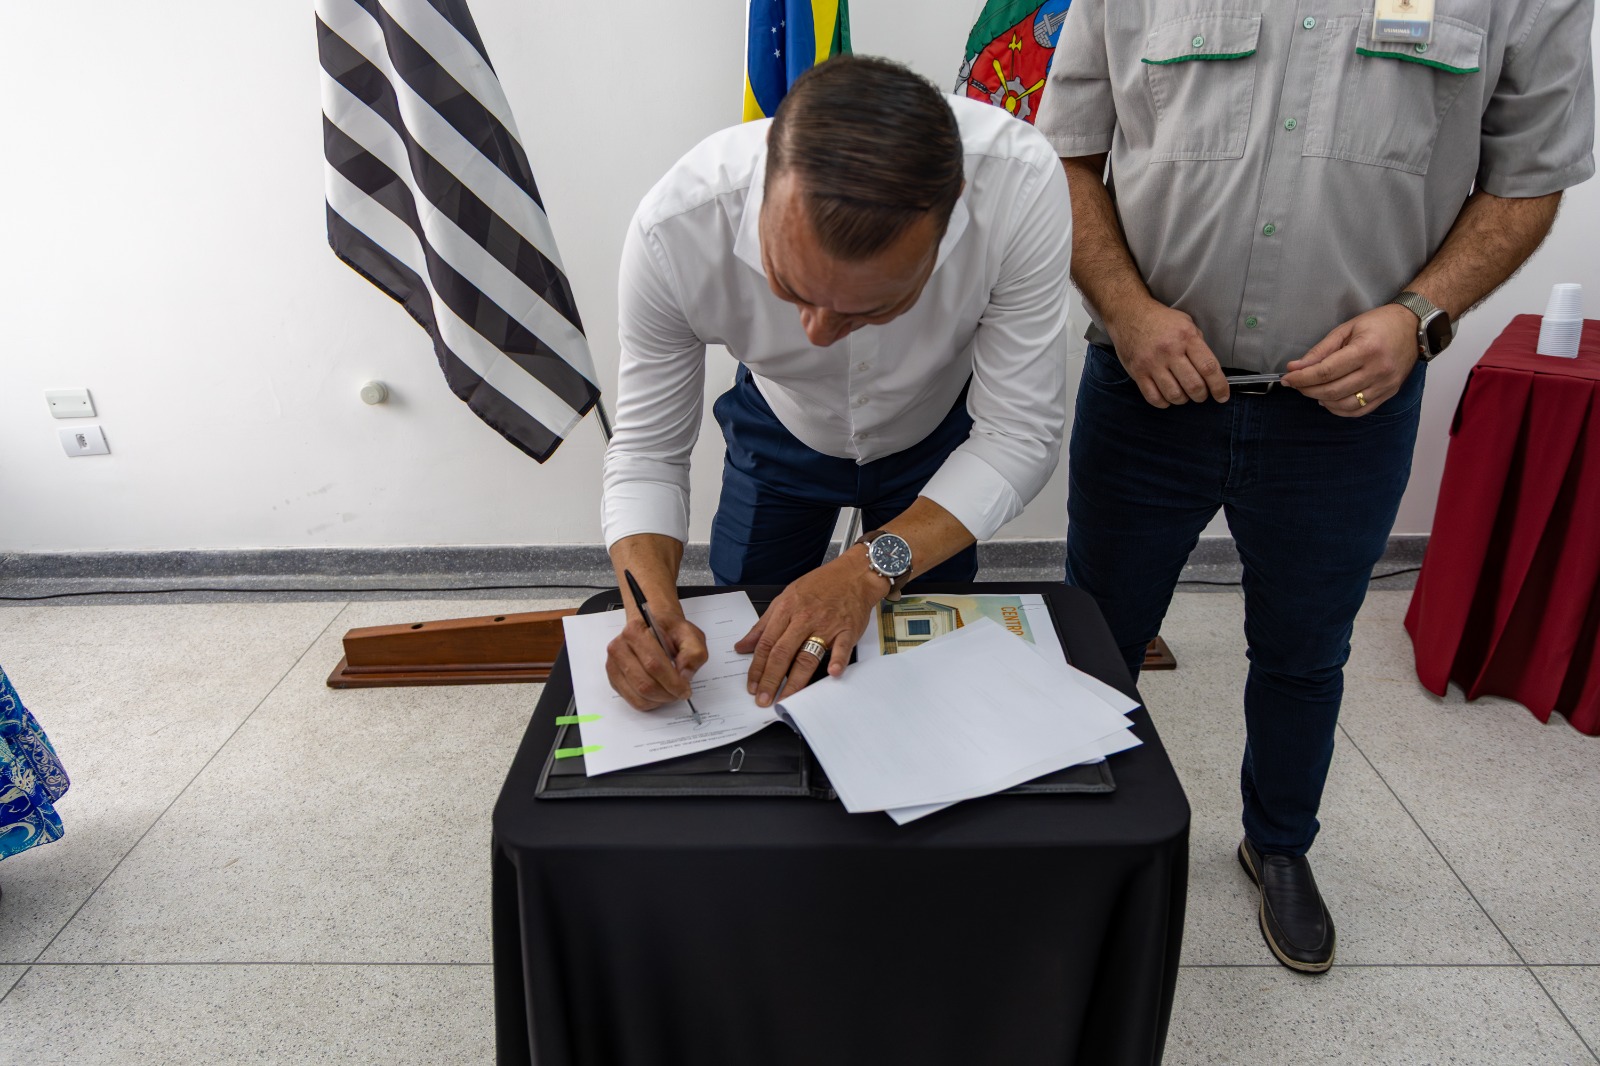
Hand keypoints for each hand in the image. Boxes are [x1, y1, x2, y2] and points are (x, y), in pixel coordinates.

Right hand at [605, 611, 707, 710]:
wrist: (652, 625)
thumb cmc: (669, 630)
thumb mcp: (690, 634)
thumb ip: (693, 653)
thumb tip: (685, 675)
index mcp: (636, 631)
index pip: (654, 664)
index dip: (672, 682)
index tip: (685, 690)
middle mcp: (619, 647)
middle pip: (644, 683)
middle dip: (667, 694)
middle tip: (680, 693)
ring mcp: (613, 663)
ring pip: (638, 695)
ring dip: (659, 700)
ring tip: (670, 693)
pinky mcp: (614, 677)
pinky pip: (632, 700)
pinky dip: (649, 702)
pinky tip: (658, 693)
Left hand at [735, 549, 887, 707]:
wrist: (853, 574)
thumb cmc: (820, 585)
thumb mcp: (785, 598)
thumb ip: (763, 625)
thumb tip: (742, 646)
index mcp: (786, 610)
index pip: (766, 644)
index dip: (757, 667)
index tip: (751, 686)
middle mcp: (804, 619)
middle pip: (783, 653)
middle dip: (770, 679)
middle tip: (763, 700)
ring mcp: (826, 626)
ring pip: (807, 655)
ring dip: (796, 680)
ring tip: (786, 698)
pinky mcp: (847, 630)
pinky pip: (841, 647)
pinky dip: (837, 660)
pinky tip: (832, 673)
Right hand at [1105, 297, 1229, 407]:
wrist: (1129, 314)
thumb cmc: (1161, 320)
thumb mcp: (1186, 323)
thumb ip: (1198, 345)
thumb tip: (1209, 370)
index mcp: (1186, 337)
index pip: (1209, 367)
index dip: (1219, 386)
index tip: (1222, 396)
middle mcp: (1169, 350)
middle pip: (1193, 385)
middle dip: (1201, 396)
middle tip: (1201, 394)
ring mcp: (1152, 363)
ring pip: (1174, 395)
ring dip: (1183, 400)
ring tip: (1183, 394)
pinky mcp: (1137, 372)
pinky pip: (1154, 397)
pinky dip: (1164, 402)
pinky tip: (1167, 396)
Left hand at [1282, 304, 1418, 416]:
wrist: (1413, 327)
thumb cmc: (1379, 324)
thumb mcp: (1346, 329)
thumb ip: (1320, 350)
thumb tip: (1295, 367)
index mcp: (1366, 350)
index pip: (1325, 372)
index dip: (1302, 378)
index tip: (1287, 378)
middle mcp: (1378, 370)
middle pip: (1333, 391)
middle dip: (1308, 389)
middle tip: (1296, 384)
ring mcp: (1385, 385)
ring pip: (1345, 405)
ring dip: (1322, 400)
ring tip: (1311, 390)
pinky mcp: (1389, 393)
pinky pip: (1360, 410)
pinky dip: (1339, 409)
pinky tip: (1329, 400)